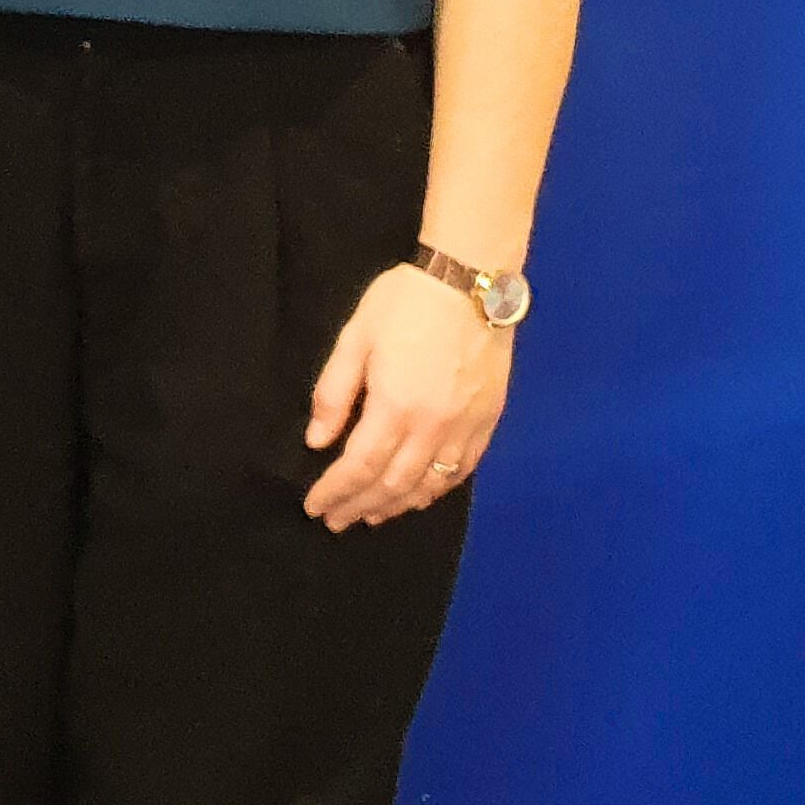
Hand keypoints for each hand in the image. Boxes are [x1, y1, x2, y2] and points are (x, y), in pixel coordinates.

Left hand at [303, 265, 514, 528]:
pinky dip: (437, 490)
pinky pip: (462, 470)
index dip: (335, 491)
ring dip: (396, 506)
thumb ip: (334, 393)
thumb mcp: (355, 338)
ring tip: (371, 516)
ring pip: (429, 484)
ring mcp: (466, 427)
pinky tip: (419, 497)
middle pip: (392, 484)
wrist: (472, 283)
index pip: (359, 466)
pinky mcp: (488, 420)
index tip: (315, 507)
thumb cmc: (404, 303)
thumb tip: (317, 442)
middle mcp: (433, 427)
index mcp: (395, 407)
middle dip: (360, 506)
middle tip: (337, 521)